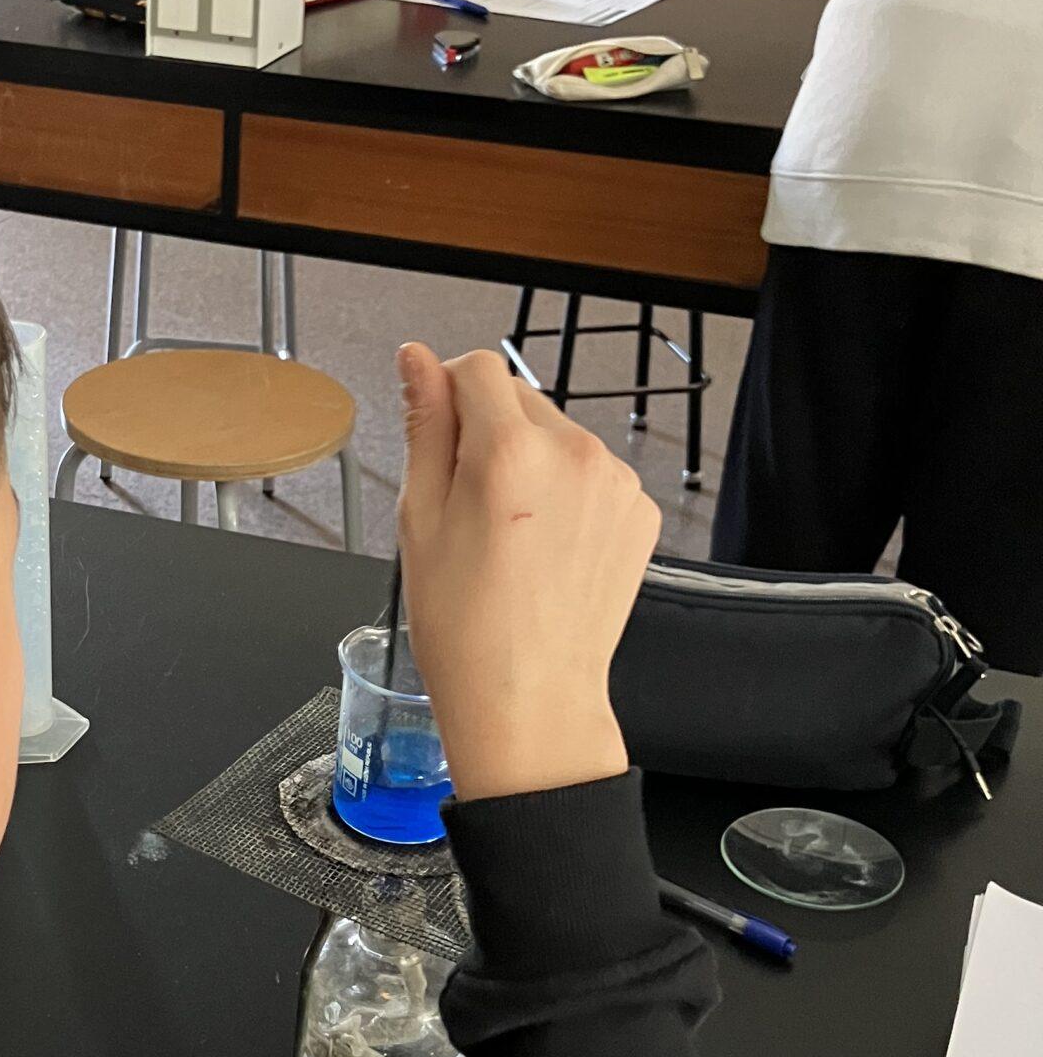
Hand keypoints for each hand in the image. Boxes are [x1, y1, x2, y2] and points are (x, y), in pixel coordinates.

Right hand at [397, 343, 658, 804]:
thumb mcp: (420, 518)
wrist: (530, 699)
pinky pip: (592, 475)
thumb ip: (424, 425)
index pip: (477, 369)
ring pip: (558, 438)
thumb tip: (416, 357)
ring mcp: (617, 483)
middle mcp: (575, 452)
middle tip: (469, 510)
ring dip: (531, 463)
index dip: (446, 396)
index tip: (438, 442)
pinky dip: (568, 495)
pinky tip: (547, 549)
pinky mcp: (640, 511)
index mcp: (510, 450)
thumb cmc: (464, 624)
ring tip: (511, 537)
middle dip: (489, 435)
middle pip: (519, 400)